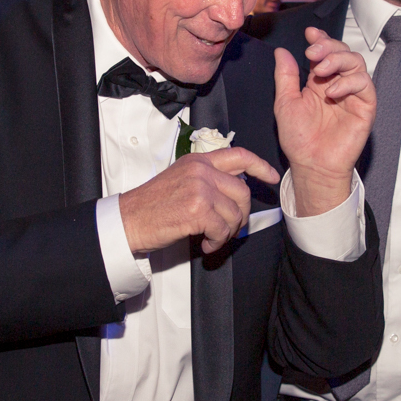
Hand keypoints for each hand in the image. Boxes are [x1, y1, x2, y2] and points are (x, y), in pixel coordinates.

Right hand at [119, 145, 279, 254]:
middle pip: (243, 191)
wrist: (130, 219)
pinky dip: (217, 242)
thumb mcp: (181, 178)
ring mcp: (199, 189)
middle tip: (231, 228)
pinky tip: (205, 244)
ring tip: (213, 239)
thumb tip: (234, 192)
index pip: (239, 155)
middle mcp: (201, 171)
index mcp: (198, 161)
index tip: (271, 177)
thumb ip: (207, 178)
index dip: (260, 166)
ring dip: (227, 232)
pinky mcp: (197, 210)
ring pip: (235, 213)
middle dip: (242, 215)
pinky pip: (222, 230)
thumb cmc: (152, 204)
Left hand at [274, 28, 375, 216]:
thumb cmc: (299, 138)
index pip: (326, 52)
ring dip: (338, 60)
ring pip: (357, 63)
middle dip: (328, 46)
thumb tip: (281, 52)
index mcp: (320, 82)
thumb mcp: (285, 102)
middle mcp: (338, 84)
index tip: (310, 33)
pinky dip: (348, 82)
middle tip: (312, 52)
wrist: (311, 164)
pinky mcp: (365, 107)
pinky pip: (364, 85)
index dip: (321, 39)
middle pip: (343, 52)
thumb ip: (286, 76)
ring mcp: (353, 95)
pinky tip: (332, 91)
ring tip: (320, 70)